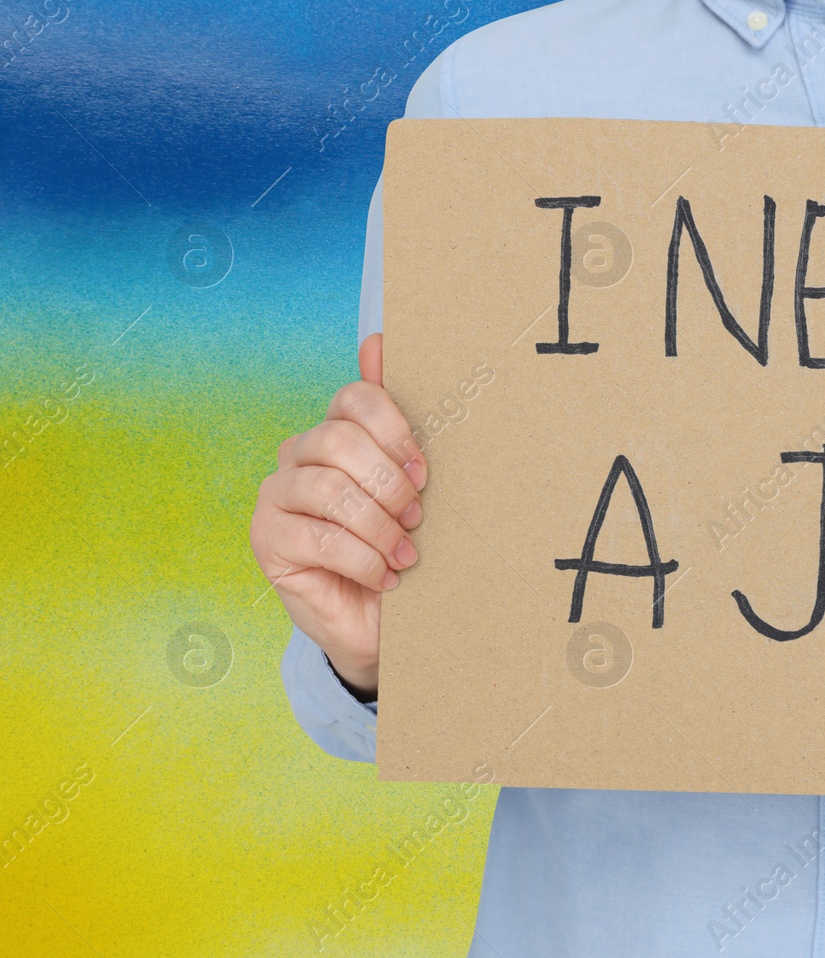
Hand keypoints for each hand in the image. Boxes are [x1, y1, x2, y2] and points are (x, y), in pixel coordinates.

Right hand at [249, 334, 423, 695]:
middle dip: (388, 483)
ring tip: (403, 554)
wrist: (381, 618)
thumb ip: (396, 418)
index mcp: (334, 432)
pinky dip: (364, 560)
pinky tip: (384, 577)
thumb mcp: (411, 483)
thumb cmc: (398, 543)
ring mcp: (275, 497)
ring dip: (378, 526)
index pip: (355, 400)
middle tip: (415, 518)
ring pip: (329, 489)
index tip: (425, 472)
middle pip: (339, 441)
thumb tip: (379, 338)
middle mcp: (297, 456)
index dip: (395, 432)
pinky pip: (320, 538)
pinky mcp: (267, 540)